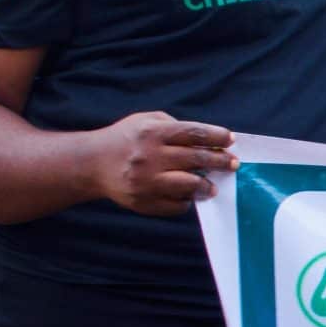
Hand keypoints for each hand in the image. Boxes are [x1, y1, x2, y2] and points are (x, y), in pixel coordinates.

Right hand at [91, 113, 236, 215]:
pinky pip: (175, 205)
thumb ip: (176, 127)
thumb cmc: (127, 139)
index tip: (231, 140)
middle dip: (220, 161)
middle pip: (196, 159)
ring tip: (213, 186)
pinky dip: (186, 200)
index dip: (216, 136)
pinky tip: (189, 195)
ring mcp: (146, 181)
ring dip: (206, 186)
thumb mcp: (147, 121)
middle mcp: (150, 156)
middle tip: (233, 164)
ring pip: (189, 185)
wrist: (92, 163)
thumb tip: (210, 141)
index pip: (194, 133)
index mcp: (153, 133)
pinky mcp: (143, 201)